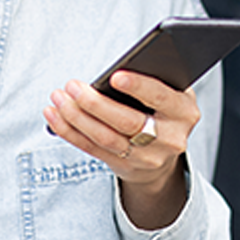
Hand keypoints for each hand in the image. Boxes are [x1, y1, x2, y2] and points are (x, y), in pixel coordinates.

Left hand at [44, 71, 198, 228]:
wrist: (165, 151)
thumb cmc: (163, 108)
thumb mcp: (170, 92)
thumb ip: (154, 81)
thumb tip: (114, 72)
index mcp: (185, 112)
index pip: (160, 97)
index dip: (138, 87)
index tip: (114, 75)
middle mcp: (170, 138)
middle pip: (128, 121)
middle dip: (96, 103)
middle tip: (72, 86)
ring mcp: (148, 157)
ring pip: (106, 138)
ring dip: (77, 118)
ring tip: (58, 98)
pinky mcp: (126, 167)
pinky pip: (93, 150)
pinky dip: (70, 132)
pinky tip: (54, 116)